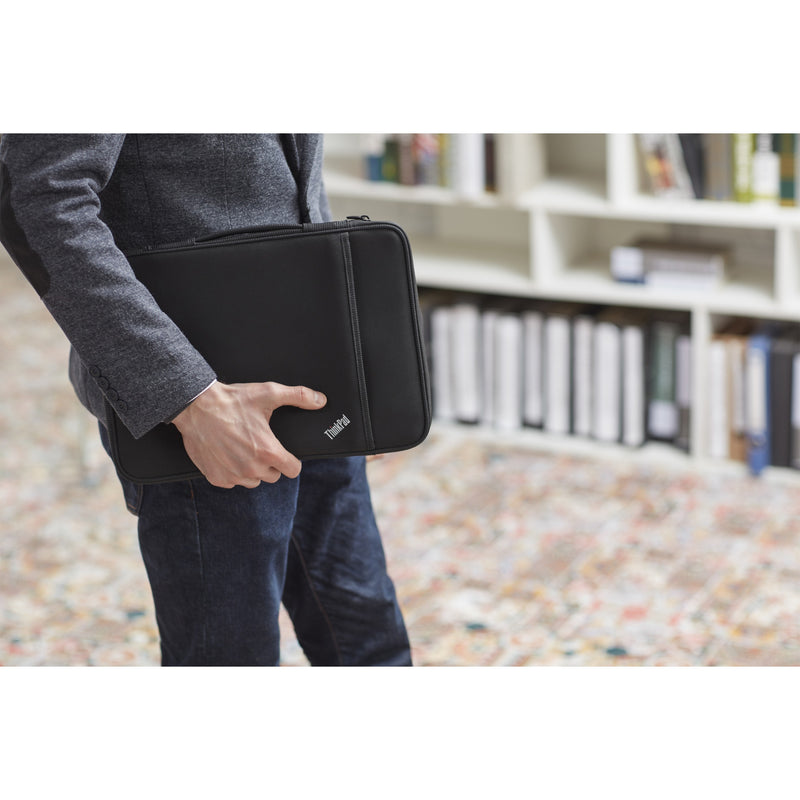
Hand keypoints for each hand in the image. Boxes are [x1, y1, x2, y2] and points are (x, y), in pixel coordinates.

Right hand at [172, 381, 325, 488]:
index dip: (291, 461)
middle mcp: (252, 469)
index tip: (284, 452)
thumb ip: (298, 396)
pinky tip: (227, 453)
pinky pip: (233, 482)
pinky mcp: (217, 478)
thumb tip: (320, 400)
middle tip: (258, 443)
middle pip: (273, 475)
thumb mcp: (269, 393)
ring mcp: (234, 476)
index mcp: (269, 452)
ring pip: (253, 481)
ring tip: (242, 447)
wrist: (196, 406)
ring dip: (251, 469)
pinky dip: (232, 471)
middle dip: (270, 462)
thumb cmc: (233, 400)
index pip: (293, 470)